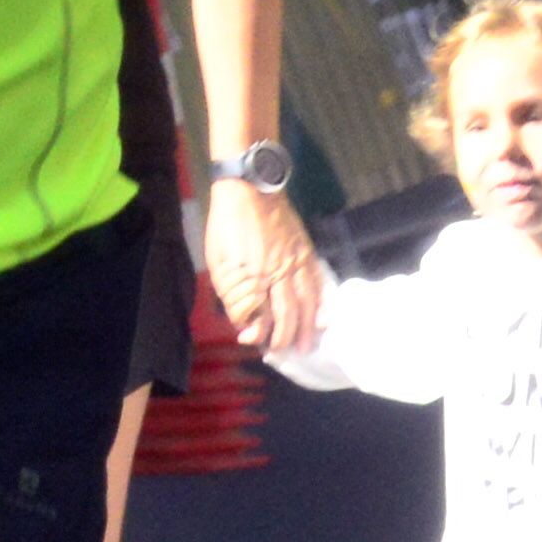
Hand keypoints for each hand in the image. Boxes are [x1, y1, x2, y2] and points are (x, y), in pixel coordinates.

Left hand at [200, 176, 323, 358]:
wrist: (249, 188)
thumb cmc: (226, 226)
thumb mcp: (217, 262)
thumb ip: (230, 295)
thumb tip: (243, 323)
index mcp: (253, 277)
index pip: (260, 316)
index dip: (256, 333)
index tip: (250, 341)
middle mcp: (278, 274)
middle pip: (286, 315)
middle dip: (285, 338)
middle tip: (282, 353)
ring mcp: (295, 263)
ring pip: (306, 303)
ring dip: (307, 328)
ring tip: (307, 346)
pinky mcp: (306, 252)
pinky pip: (318, 283)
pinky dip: (322, 303)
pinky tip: (323, 317)